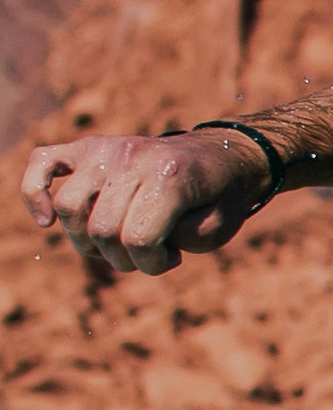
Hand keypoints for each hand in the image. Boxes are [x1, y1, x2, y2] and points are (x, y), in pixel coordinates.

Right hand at [23, 121, 276, 273]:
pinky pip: (42, 163)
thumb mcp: (216, 230)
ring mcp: (106, 148)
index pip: (137, 237)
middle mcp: (132, 157)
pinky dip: (35, 193)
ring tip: (118, 242)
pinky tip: (46, 222)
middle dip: (124, 258)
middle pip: (101, 228)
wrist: (220, 157)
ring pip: (70, 207)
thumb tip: (133, 237)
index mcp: (169, 175)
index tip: (172, 258)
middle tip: (148, 253)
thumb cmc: (218, 200)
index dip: (152, 263)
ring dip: (88, 241)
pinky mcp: (87, 146)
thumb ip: (179, 239)